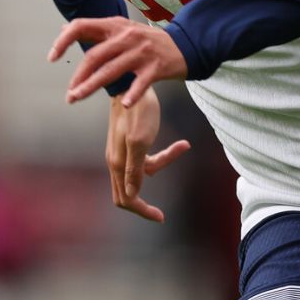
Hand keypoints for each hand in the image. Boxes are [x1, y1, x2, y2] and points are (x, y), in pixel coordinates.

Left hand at [47, 16, 187, 107]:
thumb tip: (64, 28)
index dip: (63, 40)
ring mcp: (142, 52)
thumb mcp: (123, 28)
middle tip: (69, 95)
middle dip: (78, 77)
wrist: (186, 44)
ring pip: (111, 71)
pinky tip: (123, 104)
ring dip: (91, 86)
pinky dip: (131, 94)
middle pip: (95, 56)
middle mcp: (127, 37)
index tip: (51, 57)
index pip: (82, 26)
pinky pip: (140, 83)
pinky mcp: (156, 67)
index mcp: (116, 26)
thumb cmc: (150, 40)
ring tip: (77, 98)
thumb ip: (96, 30)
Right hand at [106, 87, 189, 222]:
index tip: (161, 217)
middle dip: (144, 204)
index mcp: (118, 163)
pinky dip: (162, 155)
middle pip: (127, 194)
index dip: (142, 211)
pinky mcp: (129, 141)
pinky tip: (182, 144)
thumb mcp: (140, 140)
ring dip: (162, 164)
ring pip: (141, 173)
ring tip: (183, 145)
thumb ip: (135, 169)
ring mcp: (121, 151)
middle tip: (161, 215)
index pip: (126, 199)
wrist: (130, 82)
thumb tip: (131, 196)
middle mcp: (116, 160)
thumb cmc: (138, 110)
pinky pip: (145, 159)